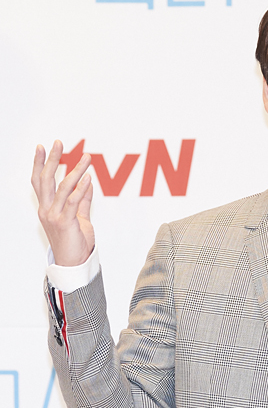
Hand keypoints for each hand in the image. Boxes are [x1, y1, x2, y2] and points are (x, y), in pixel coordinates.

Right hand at [31, 140, 94, 266]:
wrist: (74, 264)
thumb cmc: (76, 243)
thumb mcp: (79, 218)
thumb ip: (83, 201)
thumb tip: (88, 182)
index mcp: (46, 208)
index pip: (39, 181)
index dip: (39, 163)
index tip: (41, 147)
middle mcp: (46, 210)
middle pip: (45, 179)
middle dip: (51, 159)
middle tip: (58, 143)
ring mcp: (54, 216)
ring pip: (63, 187)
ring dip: (76, 170)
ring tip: (86, 158)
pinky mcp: (65, 223)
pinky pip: (72, 202)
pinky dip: (81, 188)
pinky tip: (88, 178)